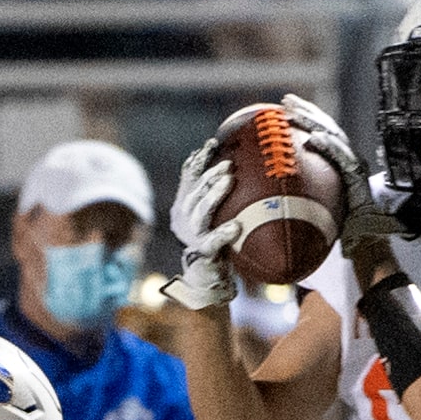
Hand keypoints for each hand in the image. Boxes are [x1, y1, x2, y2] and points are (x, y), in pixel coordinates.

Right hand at [169, 107, 263, 311]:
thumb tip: (235, 160)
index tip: (212, 145)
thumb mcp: (215, 211)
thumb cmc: (216, 237)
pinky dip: (223, 233)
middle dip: (209, 177)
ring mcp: (192, 236)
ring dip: (213, 195)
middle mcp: (184, 219)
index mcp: (185, 205)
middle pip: (193, 193)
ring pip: (199, 213)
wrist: (208, 274)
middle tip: (228, 165)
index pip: (188, 178)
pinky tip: (237, 227)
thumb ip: (217, 191)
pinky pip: (212, 242)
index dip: (197, 162)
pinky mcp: (203, 253)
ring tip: (228, 181)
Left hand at [276, 92, 398, 250]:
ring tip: (296, 114)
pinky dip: (330, 146)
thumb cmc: (336, 224)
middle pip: (325, 127)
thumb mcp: (312, 204)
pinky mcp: (359, 177)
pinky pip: (344, 158)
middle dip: (306, 112)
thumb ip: (297, 192)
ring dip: (315, 123)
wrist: (365, 238)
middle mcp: (346, 158)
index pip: (319, 132)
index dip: (303, 117)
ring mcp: (353, 165)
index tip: (283, 107)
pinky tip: (316, 139)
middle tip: (286, 101)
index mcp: (335, 161)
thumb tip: (262, 191)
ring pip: (335, 136)